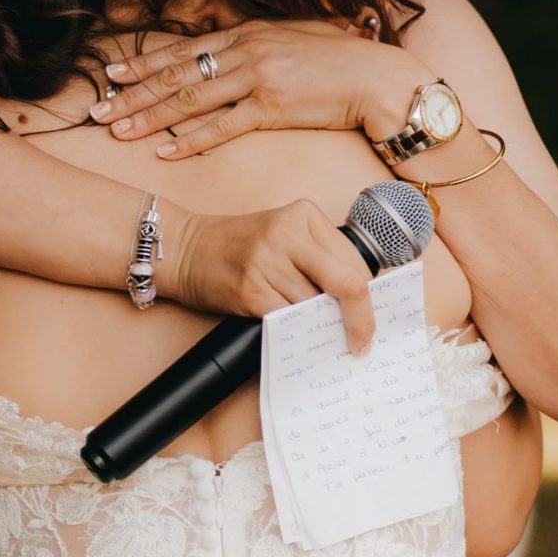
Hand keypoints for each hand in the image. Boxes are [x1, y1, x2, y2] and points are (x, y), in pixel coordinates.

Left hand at [94, 21, 428, 158]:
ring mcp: (258, 78)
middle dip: (133, 93)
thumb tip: (226, 58)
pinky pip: (223, 127)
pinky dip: (191, 141)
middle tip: (97, 109)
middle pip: (176, 74)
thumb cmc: (339, 63)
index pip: (184, 49)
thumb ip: (256, 49)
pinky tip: (165, 153)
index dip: (144, 63)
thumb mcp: (291, 44)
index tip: (112, 75)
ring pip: (190, 100)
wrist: (379, 78)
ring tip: (117, 131)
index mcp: (248, 34)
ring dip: (149, 117)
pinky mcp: (274, 108)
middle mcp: (246, 51)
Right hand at [165, 201, 377, 354]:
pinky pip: (288, 320)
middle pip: (347, 284)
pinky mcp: (251, 290)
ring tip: (315, 330)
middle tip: (363, 342)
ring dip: (319, 325)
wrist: (184, 248)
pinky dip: (295, 332)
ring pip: (316, 307)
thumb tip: (361, 300)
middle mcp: (287, 234)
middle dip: (362, 320)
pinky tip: (292, 332)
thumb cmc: (240, 245)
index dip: (370, 295)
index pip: (355, 262)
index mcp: (304, 214)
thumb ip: (320, 256)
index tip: (373, 316)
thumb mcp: (284, 234)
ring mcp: (267, 261)